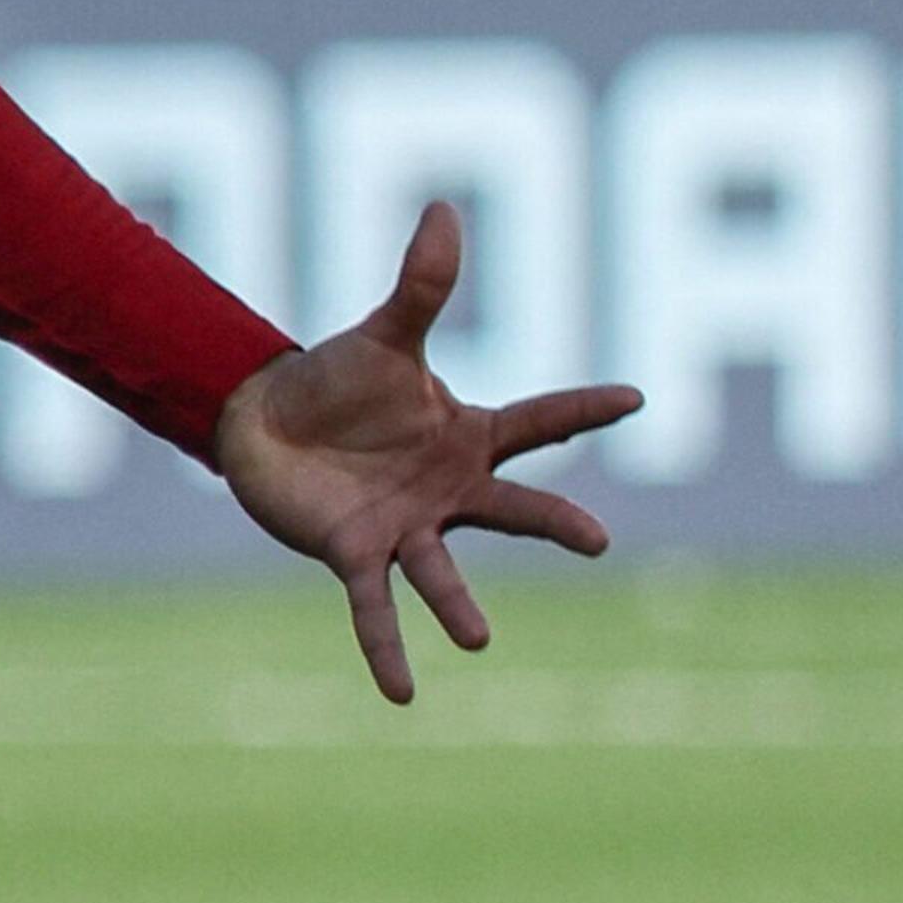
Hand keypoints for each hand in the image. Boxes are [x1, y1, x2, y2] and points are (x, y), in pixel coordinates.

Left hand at [212, 201, 642, 703]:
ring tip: (478, 638)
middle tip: (598, 542)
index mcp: (466, 435)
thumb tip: (442, 207)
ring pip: (444, 570)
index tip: (636, 395)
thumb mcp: (383, 335)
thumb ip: (421, 285)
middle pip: (513, 508)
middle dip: (553, 524)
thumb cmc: (335, 381)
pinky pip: (376, 609)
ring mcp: (407, 526)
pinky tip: (404, 695)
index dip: (583, 406)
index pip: (539, 420)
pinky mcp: (356, 553)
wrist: (265, 420)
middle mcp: (448, 489)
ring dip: (458, 604)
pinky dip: (387, 648)